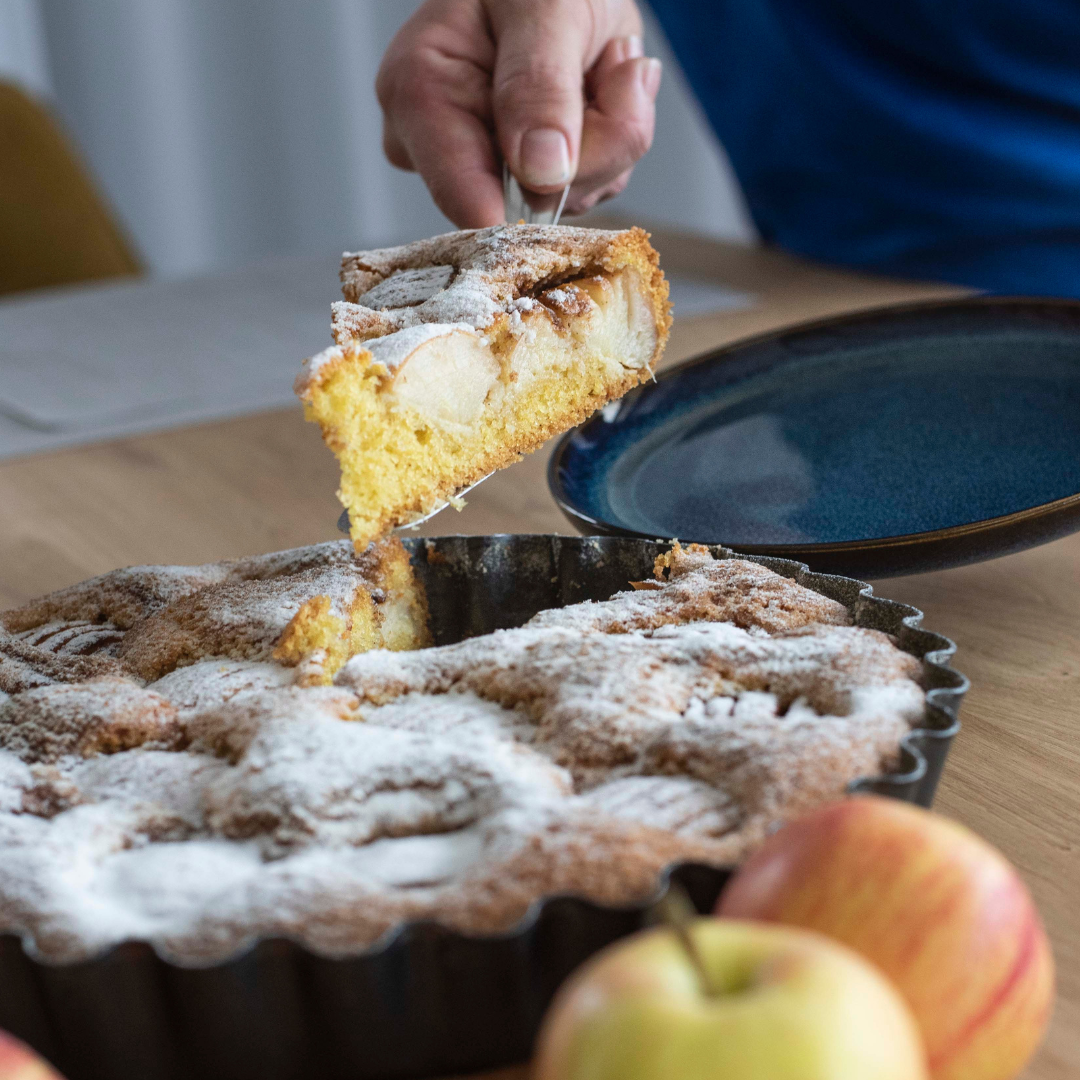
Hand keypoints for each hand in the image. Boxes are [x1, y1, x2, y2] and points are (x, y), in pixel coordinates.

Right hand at [377, 0, 661, 226]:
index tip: (573, 160)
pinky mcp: (530, 180)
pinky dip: (615, 138)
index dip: (527, 201)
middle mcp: (443, 145)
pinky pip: (592, 187)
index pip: (462, 194)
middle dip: (591, 146)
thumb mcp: (542, 7)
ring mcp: (489, 169)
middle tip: (613, 65)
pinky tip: (601, 85)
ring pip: (572, 197)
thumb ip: (540, 87)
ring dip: (612, 135)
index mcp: (419, 95)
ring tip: (606, 61)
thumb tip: (542, 175)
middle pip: (528, 204)